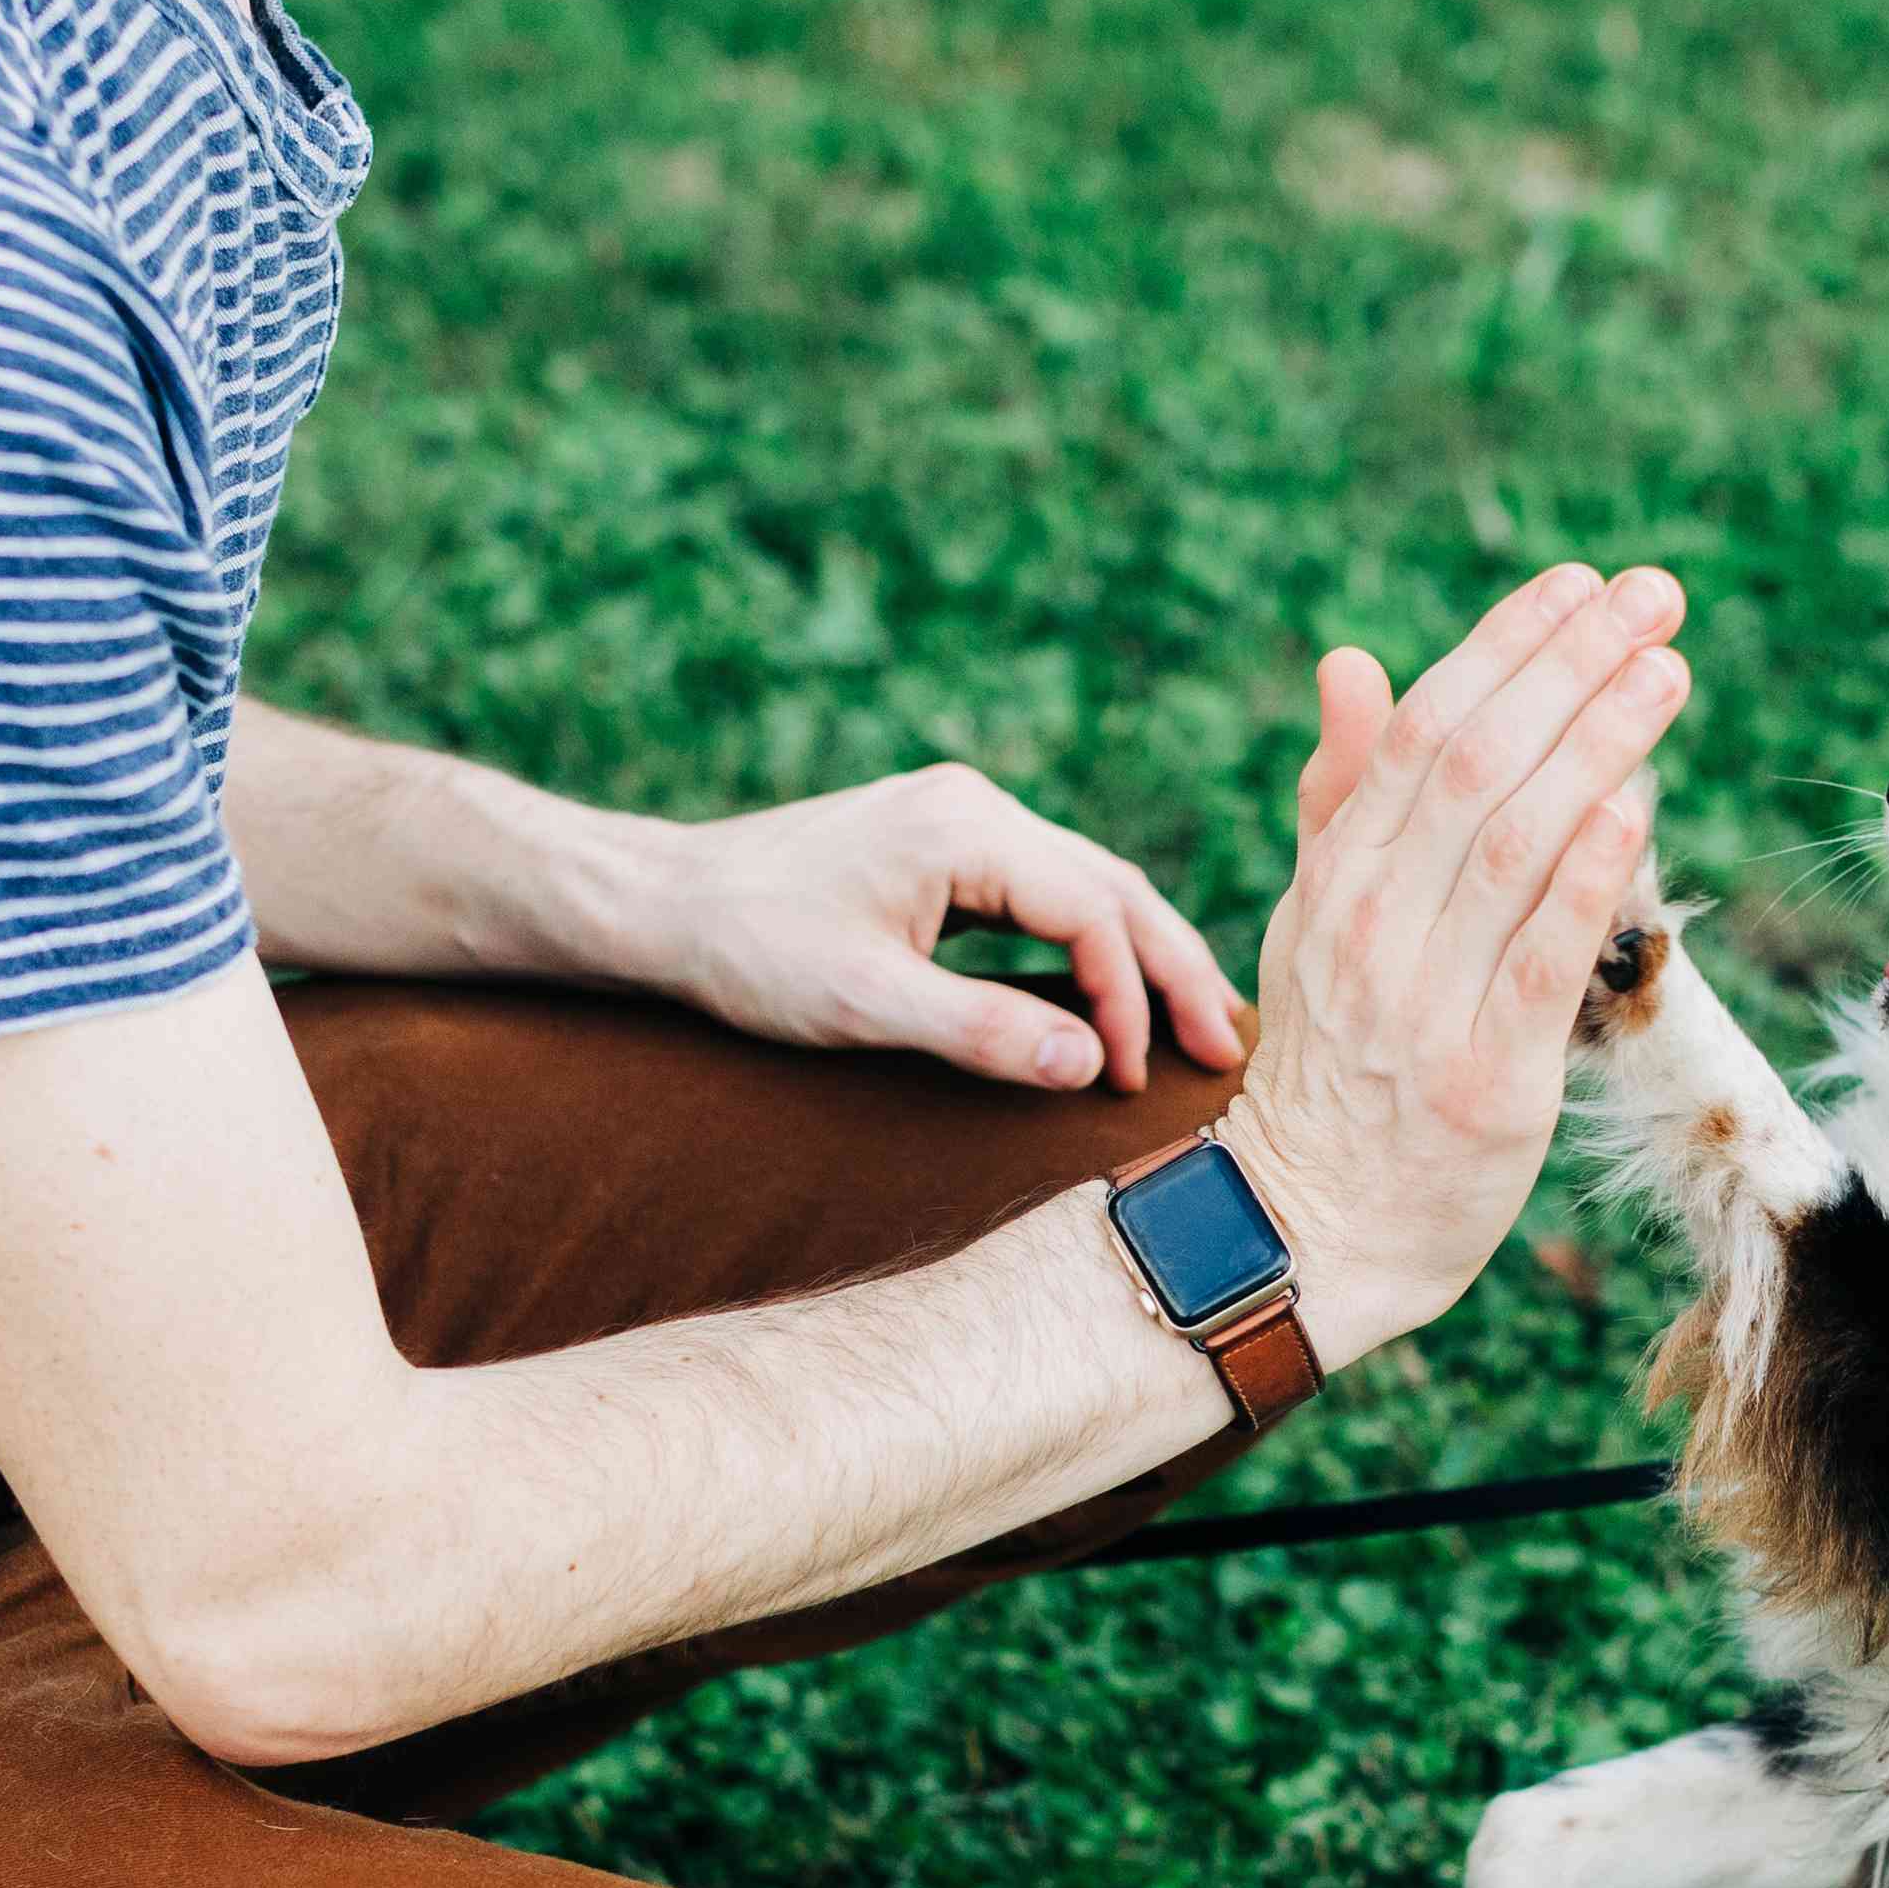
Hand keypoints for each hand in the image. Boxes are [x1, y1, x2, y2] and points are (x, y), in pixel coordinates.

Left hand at [639, 764, 1249, 1091]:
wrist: (665, 904)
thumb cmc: (750, 952)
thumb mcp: (865, 1005)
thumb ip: (982, 1031)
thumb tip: (1090, 1065)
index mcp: (964, 829)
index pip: (1091, 912)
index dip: (1127, 1000)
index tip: (1125, 1080)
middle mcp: (974, 807)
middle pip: (1111, 887)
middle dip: (1173, 970)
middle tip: (1223, 1050)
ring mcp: (960, 819)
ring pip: (1087, 884)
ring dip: (1141, 956)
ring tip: (1193, 1026)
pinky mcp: (942, 844)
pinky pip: (1048, 890)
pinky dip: (1093, 942)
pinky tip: (1114, 990)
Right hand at [1219, 566, 1691, 1356]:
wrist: (1312, 1226)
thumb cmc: (1330, 1062)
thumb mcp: (1312, 919)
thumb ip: (1341, 795)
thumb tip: (1352, 662)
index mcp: (1336, 878)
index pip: (1418, 731)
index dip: (1503, 648)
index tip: (1579, 586)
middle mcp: (1374, 928)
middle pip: (1474, 766)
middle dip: (1570, 668)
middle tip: (1655, 598)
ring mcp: (1428, 1004)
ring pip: (1515, 845)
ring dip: (1597, 744)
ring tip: (1667, 670)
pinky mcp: (1489, 1081)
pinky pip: (1542, 960)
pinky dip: (1587, 872)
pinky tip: (1637, 801)